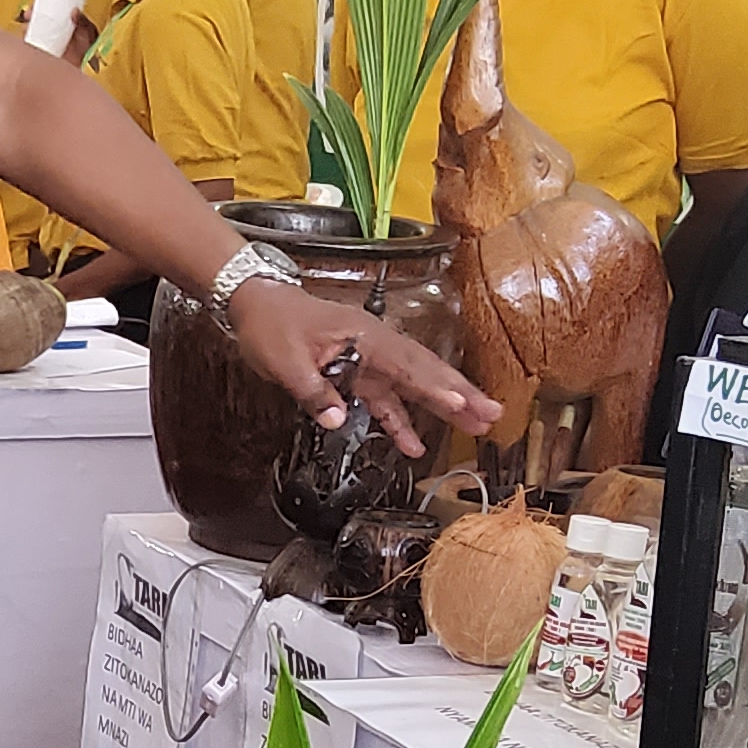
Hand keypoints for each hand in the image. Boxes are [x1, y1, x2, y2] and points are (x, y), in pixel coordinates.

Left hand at [221, 277, 500, 454]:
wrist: (256, 303)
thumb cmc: (271, 323)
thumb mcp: (284, 360)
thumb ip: (312, 390)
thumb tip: (338, 419)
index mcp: (363, 336)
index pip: (406, 364)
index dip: (434, 386)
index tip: (460, 403)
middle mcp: (374, 344)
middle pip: (424, 371)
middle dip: (459, 394)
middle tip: (491, 414)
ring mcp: (369, 358)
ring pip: (412, 385)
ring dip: (442, 406)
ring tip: (475, 425)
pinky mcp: (358, 371)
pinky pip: (386, 398)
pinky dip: (400, 421)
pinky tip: (414, 444)